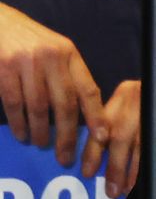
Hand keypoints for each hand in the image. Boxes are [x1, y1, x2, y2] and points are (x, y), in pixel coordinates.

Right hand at [0, 2, 107, 166]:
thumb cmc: (31, 42)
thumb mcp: (56, 52)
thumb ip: (68, 77)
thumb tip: (83, 115)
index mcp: (70, 54)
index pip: (88, 89)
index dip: (96, 116)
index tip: (102, 138)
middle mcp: (52, 57)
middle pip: (65, 103)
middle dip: (67, 134)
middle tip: (65, 156)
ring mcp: (27, 62)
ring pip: (38, 107)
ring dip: (41, 131)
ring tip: (42, 144)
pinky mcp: (5, 67)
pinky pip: (14, 102)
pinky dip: (19, 123)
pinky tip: (22, 134)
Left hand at [80, 81, 139, 198]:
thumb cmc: (142, 103)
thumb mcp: (125, 103)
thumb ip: (110, 122)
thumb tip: (90, 157)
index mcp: (123, 95)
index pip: (102, 125)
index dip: (93, 151)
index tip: (87, 173)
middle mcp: (138, 101)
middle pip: (122, 137)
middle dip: (115, 166)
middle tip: (110, 190)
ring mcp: (154, 111)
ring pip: (141, 144)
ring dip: (132, 171)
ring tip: (125, 190)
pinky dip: (146, 165)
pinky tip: (142, 180)